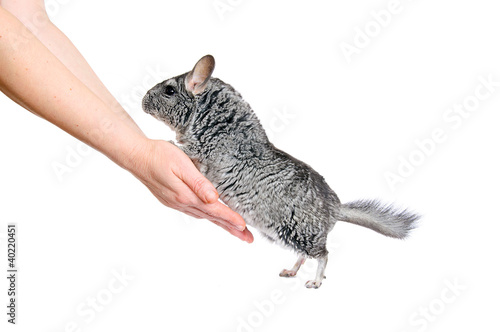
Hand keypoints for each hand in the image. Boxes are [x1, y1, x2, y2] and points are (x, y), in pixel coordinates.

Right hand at [130, 139, 253, 242]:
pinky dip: (209, 217)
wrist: (136, 156)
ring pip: (204, 217)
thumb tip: (214, 198)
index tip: (244, 227)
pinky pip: (195, 213)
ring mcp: (176, 203)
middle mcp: (182, 203)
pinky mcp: (173, 200)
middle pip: (212, 218)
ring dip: (221, 224)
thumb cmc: (159, 156)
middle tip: (248, 238)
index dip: (230, 218)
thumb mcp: (181, 165)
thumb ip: (198, 182)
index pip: (214, 210)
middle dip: (231, 229)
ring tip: (236, 231)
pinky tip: (213, 217)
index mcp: (186, 196)